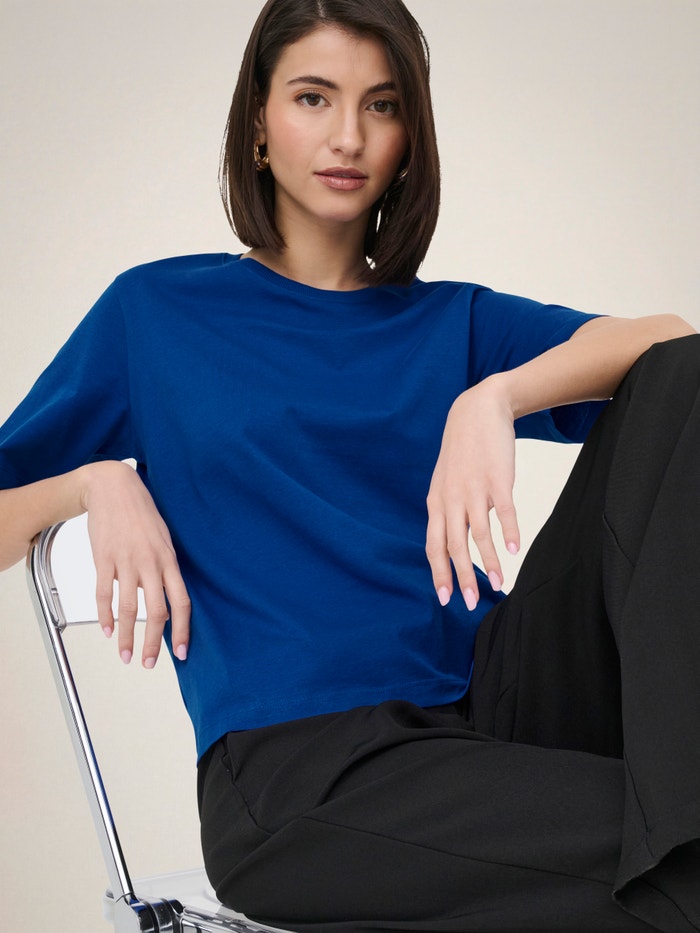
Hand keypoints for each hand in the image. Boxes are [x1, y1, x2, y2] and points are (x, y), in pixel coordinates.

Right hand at [80, 461, 190, 667]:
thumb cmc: (141, 514)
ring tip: (126, 655)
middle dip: (154, 643)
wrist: (113, 487)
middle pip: (156, 612)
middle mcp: (150, 563)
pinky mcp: (103, 558)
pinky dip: (104, 616)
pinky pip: (104, 593)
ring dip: (126, 636)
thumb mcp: (163, 539)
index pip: (181, 602)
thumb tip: (167, 603)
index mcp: (169, 559)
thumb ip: (165, 570)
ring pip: (128, 608)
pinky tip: (106, 630)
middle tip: (149, 664)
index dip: (183, 630)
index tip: (182, 652)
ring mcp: (126, 561)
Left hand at [426, 378, 519, 609]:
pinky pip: (504, 510)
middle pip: (454, 545)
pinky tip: (516, 550)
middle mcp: (452, 499)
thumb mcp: (446, 482)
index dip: (439, 573)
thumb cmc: (463, 452)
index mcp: (437, 502)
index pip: (434, 545)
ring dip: (489, 562)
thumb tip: (454, 544)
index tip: (445, 598)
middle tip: (471, 603)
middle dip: (462, 577)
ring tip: (500, 585)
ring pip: (479, 533)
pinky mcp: (497, 478)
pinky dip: (510, 531)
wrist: (477, 410)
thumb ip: (448, 512)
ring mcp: (474, 488)